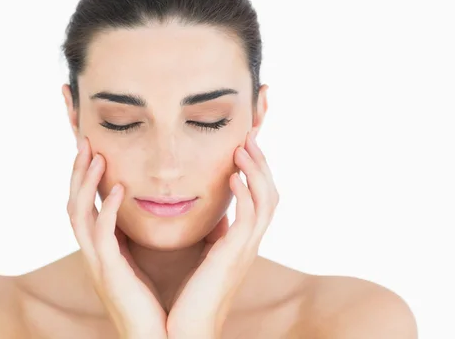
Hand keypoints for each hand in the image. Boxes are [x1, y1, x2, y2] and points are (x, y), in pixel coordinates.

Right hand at [67, 136, 167, 338]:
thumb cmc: (159, 302)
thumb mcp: (149, 261)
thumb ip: (148, 235)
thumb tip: (170, 206)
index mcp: (104, 249)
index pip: (87, 205)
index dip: (85, 178)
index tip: (95, 149)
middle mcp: (94, 253)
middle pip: (74, 203)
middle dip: (77, 171)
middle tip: (84, 140)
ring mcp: (97, 262)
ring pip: (78, 214)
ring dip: (84, 182)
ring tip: (95, 155)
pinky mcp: (109, 272)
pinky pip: (100, 235)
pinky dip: (105, 209)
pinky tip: (116, 189)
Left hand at [166, 132, 279, 337]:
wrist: (185, 330)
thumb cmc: (189, 295)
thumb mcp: (204, 257)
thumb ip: (211, 235)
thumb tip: (210, 215)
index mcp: (241, 242)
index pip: (258, 198)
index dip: (255, 171)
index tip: (243, 145)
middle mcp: (249, 243)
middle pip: (269, 193)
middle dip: (262, 163)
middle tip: (249, 135)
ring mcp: (245, 250)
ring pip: (266, 201)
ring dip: (257, 171)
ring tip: (243, 147)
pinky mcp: (234, 257)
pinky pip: (249, 220)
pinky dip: (245, 195)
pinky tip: (233, 178)